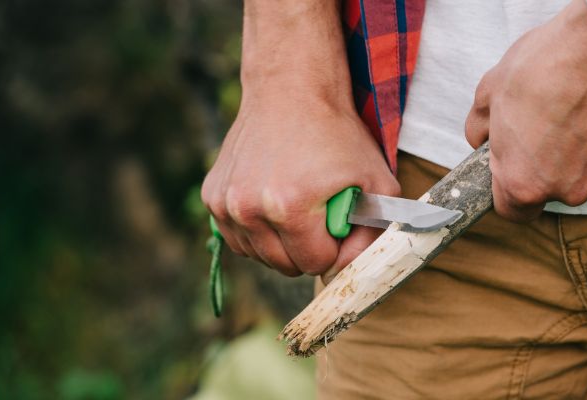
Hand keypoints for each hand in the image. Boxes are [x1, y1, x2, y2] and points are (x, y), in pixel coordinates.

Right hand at [202, 95, 398, 277]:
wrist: (290, 88)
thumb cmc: (337, 134)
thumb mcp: (375, 180)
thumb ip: (373, 232)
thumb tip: (349, 271)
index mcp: (289, 208)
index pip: (316, 264)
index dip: (334, 248)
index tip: (338, 221)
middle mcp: (249, 209)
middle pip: (284, 266)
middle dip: (307, 249)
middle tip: (319, 215)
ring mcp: (225, 203)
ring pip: (257, 255)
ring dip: (280, 243)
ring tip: (296, 208)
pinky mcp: (211, 195)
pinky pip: (236, 237)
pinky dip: (255, 230)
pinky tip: (272, 203)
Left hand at [465, 0, 586, 221]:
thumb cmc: (547, 66)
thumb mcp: (491, 91)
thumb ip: (479, 127)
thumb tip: (480, 139)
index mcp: (524, 182)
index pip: (511, 210)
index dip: (506, 187)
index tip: (508, 165)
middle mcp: (566, 190)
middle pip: (548, 189)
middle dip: (542, 163)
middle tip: (541, 123)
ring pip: (581, 174)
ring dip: (575, 151)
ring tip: (572, 109)